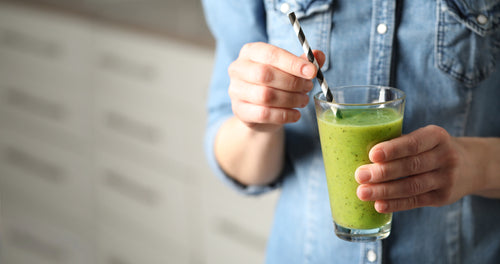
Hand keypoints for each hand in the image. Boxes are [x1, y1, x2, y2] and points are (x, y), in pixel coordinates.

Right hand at [228, 42, 324, 131]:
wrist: (260, 109)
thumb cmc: (276, 82)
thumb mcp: (290, 68)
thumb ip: (305, 61)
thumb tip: (318, 55)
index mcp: (250, 51)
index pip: (271, 54)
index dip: (293, 63)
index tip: (312, 72)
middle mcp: (238, 68)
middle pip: (265, 75)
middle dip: (292, 82)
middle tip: (308, 88)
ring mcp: (235, 90)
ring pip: (265, 96)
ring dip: (290, 99)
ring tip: (303, 100)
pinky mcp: (239, 110)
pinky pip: (263, 114)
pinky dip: (284, 115)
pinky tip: (295, 114)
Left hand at [355, 125, 480, 212]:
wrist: (471, 166)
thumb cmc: (431, 149)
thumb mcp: (424, 138)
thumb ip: (399, 144)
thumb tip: (359, 154)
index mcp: (436, 136)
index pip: (414, 143)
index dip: (393, 149)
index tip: (372, 154)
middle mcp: (445, 157)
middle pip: (410, 166)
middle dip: (382, 172)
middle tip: (359, 175)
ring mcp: (446, 179)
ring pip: (412, 186)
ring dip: (384, 191)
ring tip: (362, 192)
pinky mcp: (442, 197)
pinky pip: (415, 201)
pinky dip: (395, 204)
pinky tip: (378, 205)